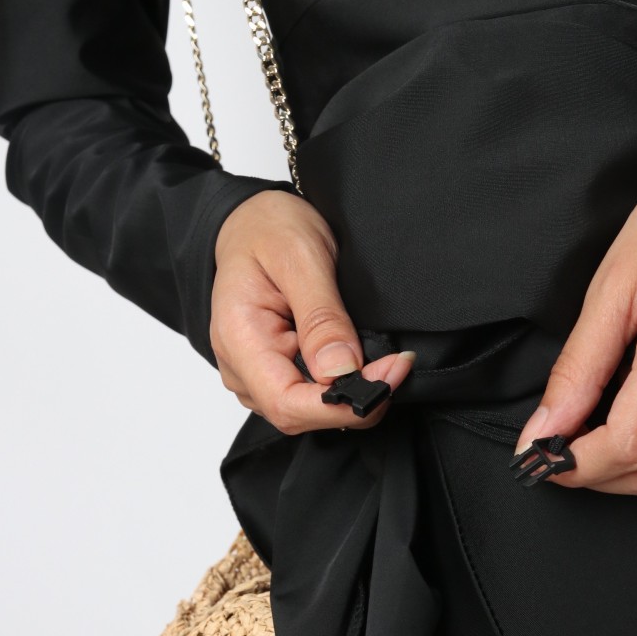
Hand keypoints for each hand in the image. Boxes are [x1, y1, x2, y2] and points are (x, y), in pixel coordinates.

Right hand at [211, 189, 414, 433]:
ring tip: (384, 360)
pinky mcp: (272, 373)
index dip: (340, 404)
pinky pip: (307, 398)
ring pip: (306, 412)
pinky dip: (341, 388)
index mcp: (238, 337)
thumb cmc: (268, 229)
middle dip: (355, 400)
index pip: (286, 402)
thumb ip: (321, 317)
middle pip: (299, 414)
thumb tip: (340, 371)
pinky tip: (361, 364)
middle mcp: (240, 366)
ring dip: (351, 396)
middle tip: (398, 364)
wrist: (251, 221)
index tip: (387, 378)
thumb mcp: (301, 257)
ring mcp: (254, 375)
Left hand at [512, 145, 636, 495]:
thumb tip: (546, 428)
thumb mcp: (613, 285)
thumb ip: (579, 366)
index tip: (539, 455)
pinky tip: (626, 415)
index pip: (628, 442)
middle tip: (555, 447)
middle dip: (595, 475)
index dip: (575, 464)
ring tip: (586, 430)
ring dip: (623, 468)